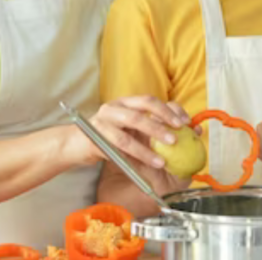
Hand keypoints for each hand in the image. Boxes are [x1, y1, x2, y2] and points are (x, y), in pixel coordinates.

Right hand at [74, 96, 191, 168]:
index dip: (170, 109)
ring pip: (135, 121)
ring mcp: (107, 116)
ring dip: (155, 134)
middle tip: (180, 131)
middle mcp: (117, 105)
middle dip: (165, 117)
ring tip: (171, 147)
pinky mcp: (98, 132)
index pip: (152, 100)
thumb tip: (183, 135)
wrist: (75, 147)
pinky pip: (123, 142)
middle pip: (146, 104)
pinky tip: (155, 161)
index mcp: (127, 103)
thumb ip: (149, 132)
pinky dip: (142, 152)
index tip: (186, 122)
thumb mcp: (129, 134)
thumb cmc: (106, 141)